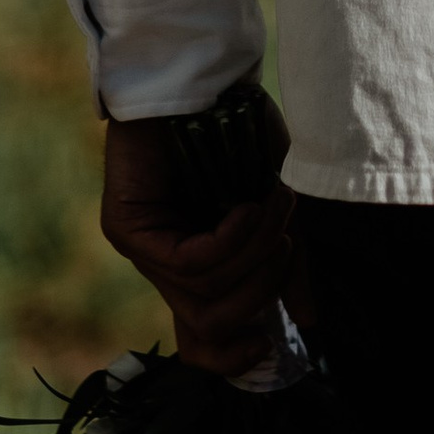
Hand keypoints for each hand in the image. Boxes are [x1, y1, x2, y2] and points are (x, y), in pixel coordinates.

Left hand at [100, 96, 296, 378]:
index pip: (200, 341)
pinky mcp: (125, 229)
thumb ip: (287, 260)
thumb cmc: (243, 132)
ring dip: (254, 254)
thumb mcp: (275, 203)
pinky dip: (229, 240)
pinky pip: (187, 262)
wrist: (207, 75)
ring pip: (204, 294)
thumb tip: (308, 320)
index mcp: (197, 265)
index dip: (229, 358)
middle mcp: (164, 265)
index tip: (267, 345)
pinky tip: (245, 207)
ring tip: (275, 207)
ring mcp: (141, 249)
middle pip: (210, 325)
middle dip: (261, 290)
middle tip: (287, 242)